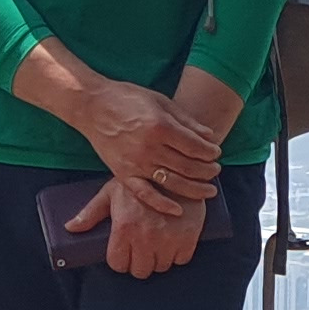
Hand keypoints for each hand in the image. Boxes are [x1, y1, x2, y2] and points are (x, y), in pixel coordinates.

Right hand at [12, 40, 220, 204]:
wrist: (92, 106)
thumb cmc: (128, 98)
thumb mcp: (160, 101)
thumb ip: (186, 120)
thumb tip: (210, 137)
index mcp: (160, 126)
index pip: (195, 147)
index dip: (210, 152)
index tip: (216, 153)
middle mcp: (150, 148)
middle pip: (188, 166)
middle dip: (207, 171)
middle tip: (216, 170)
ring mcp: (136, 163)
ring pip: (172, 182)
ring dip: (195, 189)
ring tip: (209, 190)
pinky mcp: (123, 174)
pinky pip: (145, 194)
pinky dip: (162, 205)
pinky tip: (178, 210)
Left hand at [86, 175, 205, 277]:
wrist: (178, 168)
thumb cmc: (142, 179)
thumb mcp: (112, 192)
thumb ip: (91, 213)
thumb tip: (70, 228)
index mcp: (124, 227)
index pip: (118, 264)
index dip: (120, 259)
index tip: (125, 252)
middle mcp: (146, 237)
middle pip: (141, 271)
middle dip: (140, 261)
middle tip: (142, 247)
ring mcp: (169, 239)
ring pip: (161, 267)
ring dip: (159, 258)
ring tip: (158, 241)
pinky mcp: (189, 237)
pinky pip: (181, 260)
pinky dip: (178, 253)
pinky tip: (173, 239)